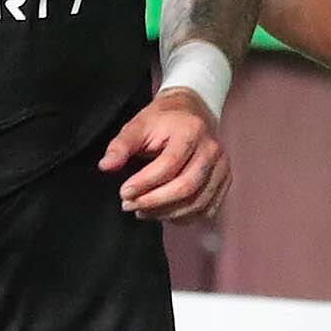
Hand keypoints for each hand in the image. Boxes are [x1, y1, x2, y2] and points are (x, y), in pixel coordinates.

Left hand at [104, 87, 228, 223]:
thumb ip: (121, 146)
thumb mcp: (137, 125)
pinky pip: (208, 208)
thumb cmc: (162, 120)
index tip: (124, 193)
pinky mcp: (225, 180)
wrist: (192, 112)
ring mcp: (222, 167)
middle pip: (186, 187)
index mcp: (191, 131)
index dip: (145, 183)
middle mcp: (212, 149)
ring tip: (143, 211)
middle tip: (130, 206)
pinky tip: (164, 213)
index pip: (169, 165)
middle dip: (155, 202)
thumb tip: (106, 166)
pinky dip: (185, 217)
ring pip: (198, 203)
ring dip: (167, 213)